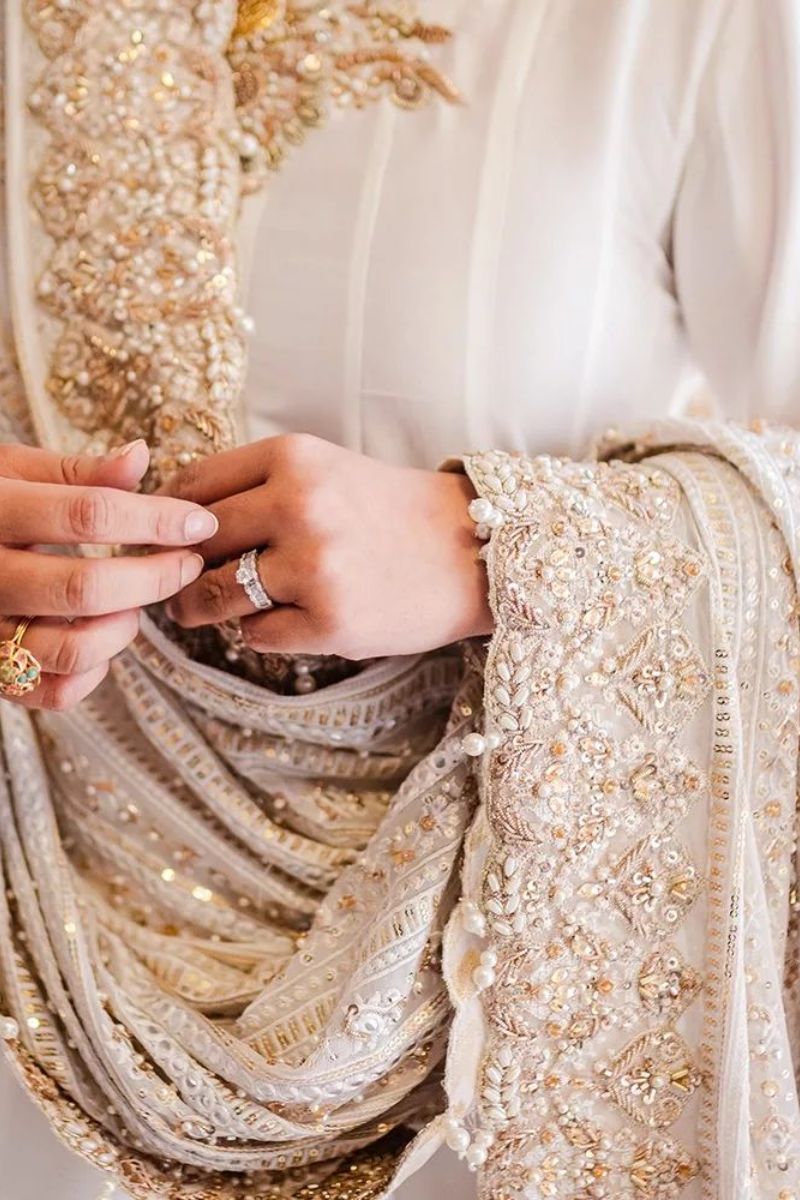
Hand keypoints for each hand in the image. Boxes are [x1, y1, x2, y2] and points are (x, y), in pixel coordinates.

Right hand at [0, 439, 217, 709]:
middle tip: (186, 563)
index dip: (155, 519)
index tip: (199, 521)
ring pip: (72, 649)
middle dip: (154, 577)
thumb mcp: (12, 471)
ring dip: (123, 627)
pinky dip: (92, 673)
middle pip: (86, 588)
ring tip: (137, 601)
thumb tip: (140, 456)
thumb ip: (77, 471)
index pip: (88, 514)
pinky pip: (53, 693)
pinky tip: (100, 637)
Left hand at [163, 434, 491, 658]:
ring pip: (215, 593)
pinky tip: (287, 620)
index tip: (169, 537)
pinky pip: (256, 635)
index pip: (193, 485)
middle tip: (179, 583)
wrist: (472, 554)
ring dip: (205, 607)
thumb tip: (173, 522)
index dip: (168, 517)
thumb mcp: (325, 471)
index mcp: (294, 458)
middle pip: (196, 541)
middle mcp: (300, 505)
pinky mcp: (331, 621)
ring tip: (209, 609)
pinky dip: (260, 632)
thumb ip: (256, 485)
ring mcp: (315, 566)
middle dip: (179, 566)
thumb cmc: (388, 513)